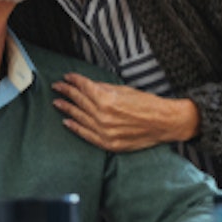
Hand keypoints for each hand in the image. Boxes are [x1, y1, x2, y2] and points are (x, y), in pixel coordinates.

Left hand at [52, 73, 199, 150]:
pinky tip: (66, 121)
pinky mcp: (108, 143)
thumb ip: (103, 89)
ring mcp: (104, 132)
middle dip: (66, 92)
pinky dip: (75, 128)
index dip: (73, 81)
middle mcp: (103, 116)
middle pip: (79, 101)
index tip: (66, 77)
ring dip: (67, 109)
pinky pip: (86, 135)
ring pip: (79, 118)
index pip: (83, 87)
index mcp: (107, 99)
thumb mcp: (124, 90)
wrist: (164, 123)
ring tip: (57, 102)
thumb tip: (86, 86)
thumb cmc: (147, 104)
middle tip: (57, 87)